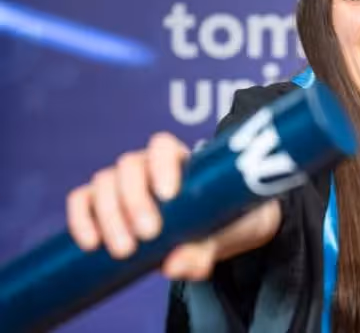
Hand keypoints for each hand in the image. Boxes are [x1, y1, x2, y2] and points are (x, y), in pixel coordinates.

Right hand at [66, 132, 281, 280]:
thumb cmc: (223, 228)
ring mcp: (121, 182)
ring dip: (110, 215)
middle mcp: (147, 166)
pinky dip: (82, 218)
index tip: (168, 196)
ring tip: (125, 250)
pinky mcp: (101, 203)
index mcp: (180, 161)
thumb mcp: (222, 240)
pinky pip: (83, 201)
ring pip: (104, 182)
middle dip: (134, 200)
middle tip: (147, 234)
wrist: (212, 238)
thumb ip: (203, 252)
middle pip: (129, 166)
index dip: (162, 165)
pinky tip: (91, 243)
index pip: (163, 147)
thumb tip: (172, 265)